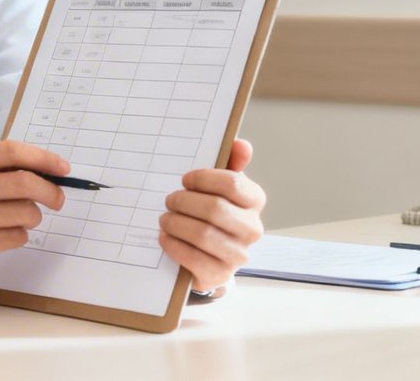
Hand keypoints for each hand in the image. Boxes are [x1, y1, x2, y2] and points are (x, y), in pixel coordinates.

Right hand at [0, 140, 68, 279]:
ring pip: (24, 214)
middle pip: (24, 183)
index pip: (10, 152)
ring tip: (19, 218)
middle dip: (50, 191)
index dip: (43, 158)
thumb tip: (45, 171)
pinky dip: (19, 235)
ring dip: (32, 217)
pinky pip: (15, 238)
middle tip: (57, 199)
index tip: (63, 169)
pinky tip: (2, 233)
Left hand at [158, 138, 266, 293]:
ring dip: (176, 224)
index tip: (185, 180)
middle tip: (169, 200)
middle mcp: (252, 229)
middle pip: (214, 209)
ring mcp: (238, 255)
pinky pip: (193, 258)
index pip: (232, 183)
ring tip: (165, 219)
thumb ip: (229, 163)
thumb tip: (241, 144)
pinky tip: (165, 237)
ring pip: (202, 234)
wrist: (209, 254)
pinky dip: (173, 245)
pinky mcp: (220, 274)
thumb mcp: (219, 186)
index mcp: (254, 201)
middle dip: (184, 202)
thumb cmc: (213, 212)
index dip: (203, 179)